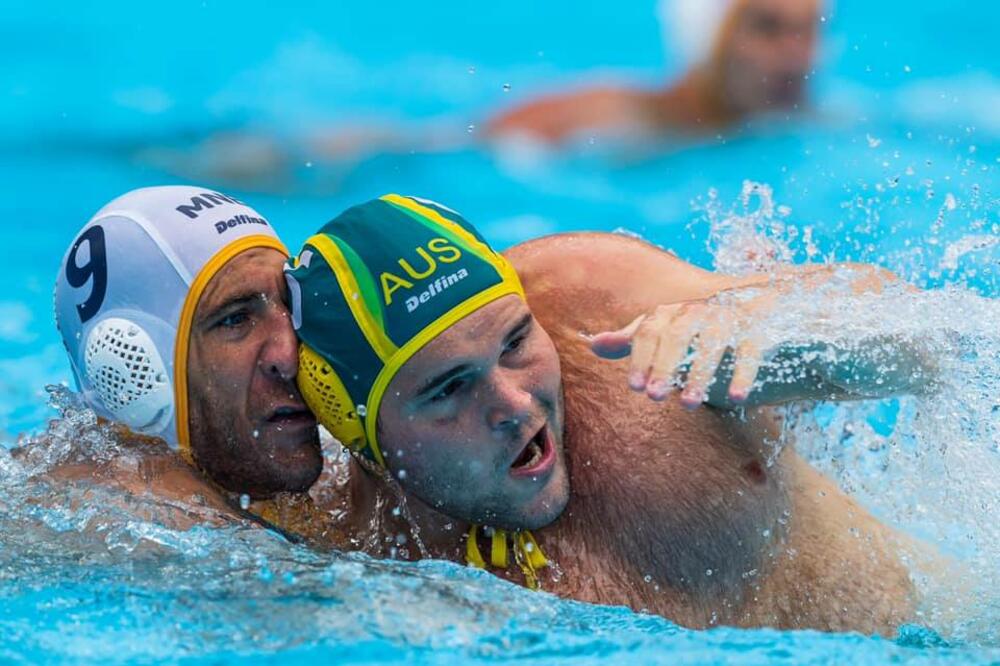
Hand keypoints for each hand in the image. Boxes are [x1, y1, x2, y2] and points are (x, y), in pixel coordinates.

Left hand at [590, 290, 778, 407]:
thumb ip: (635, 340)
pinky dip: (743, 373)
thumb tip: (592, 345)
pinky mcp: (763, 328)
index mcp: (676, 311)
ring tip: (688, 405)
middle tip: (653, 397)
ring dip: (699, 373)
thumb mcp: (669, 336)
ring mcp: (732, 316)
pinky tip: (737, 398)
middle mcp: (702, 309)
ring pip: (712, 342)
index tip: (634, 388)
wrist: (771, 316)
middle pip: (677, 334)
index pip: (650, 329)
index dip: (640, 358)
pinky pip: (751, 349)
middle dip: (664, 365)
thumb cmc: (708, 333)